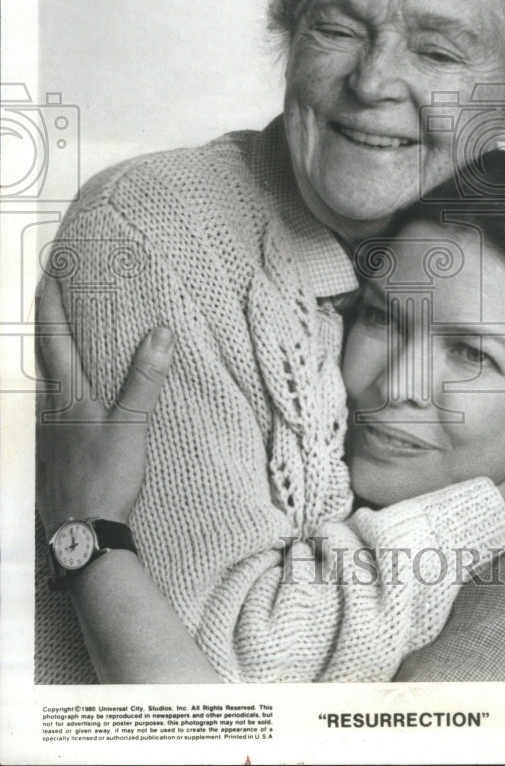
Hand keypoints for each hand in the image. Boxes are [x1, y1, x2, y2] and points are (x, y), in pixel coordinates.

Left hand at [35, 275, 174, 534]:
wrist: (82, 534)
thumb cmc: (105, 479)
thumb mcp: (131, 425)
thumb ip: (145, 378)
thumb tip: (160, 332)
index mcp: (66, 395)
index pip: (52, 337)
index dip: (50, 304)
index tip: (50, 273)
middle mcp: (48, 408)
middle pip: (41, 355)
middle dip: (47, 322)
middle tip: (55, 295)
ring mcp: (46, 432)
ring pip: (44, 383)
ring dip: (52, 355)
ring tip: (67, 339)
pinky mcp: (51, 453)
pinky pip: (52, 408)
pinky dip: (61, 387)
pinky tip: (74, 398)